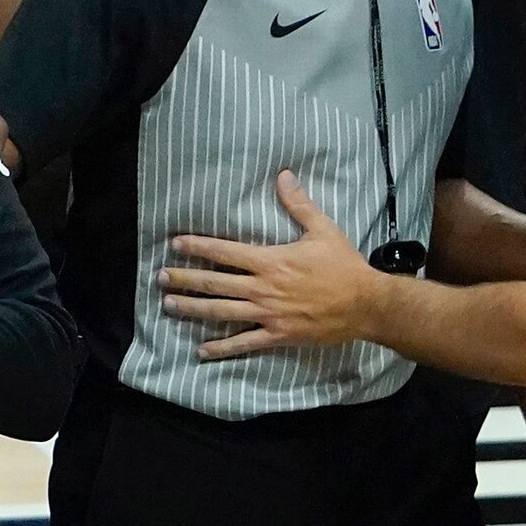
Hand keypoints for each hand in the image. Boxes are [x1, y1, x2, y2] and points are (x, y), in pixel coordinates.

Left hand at [159, 170, 380, 359]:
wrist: (366, 304)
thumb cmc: (344, 266)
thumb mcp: (323, 230)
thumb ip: (298, 204)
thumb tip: (283, 175)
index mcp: (270, 261)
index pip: (225, 252)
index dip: (197, 247)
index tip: (175, 244)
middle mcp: (263, 288)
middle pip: (214, 283)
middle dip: (184, 279)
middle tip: (159, 277)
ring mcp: (268, 314)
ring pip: (221, 312)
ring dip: (193, 309)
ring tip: (168, 306)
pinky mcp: (278, 335)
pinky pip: (244, 342)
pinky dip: (221, 348)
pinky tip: (201, 349)